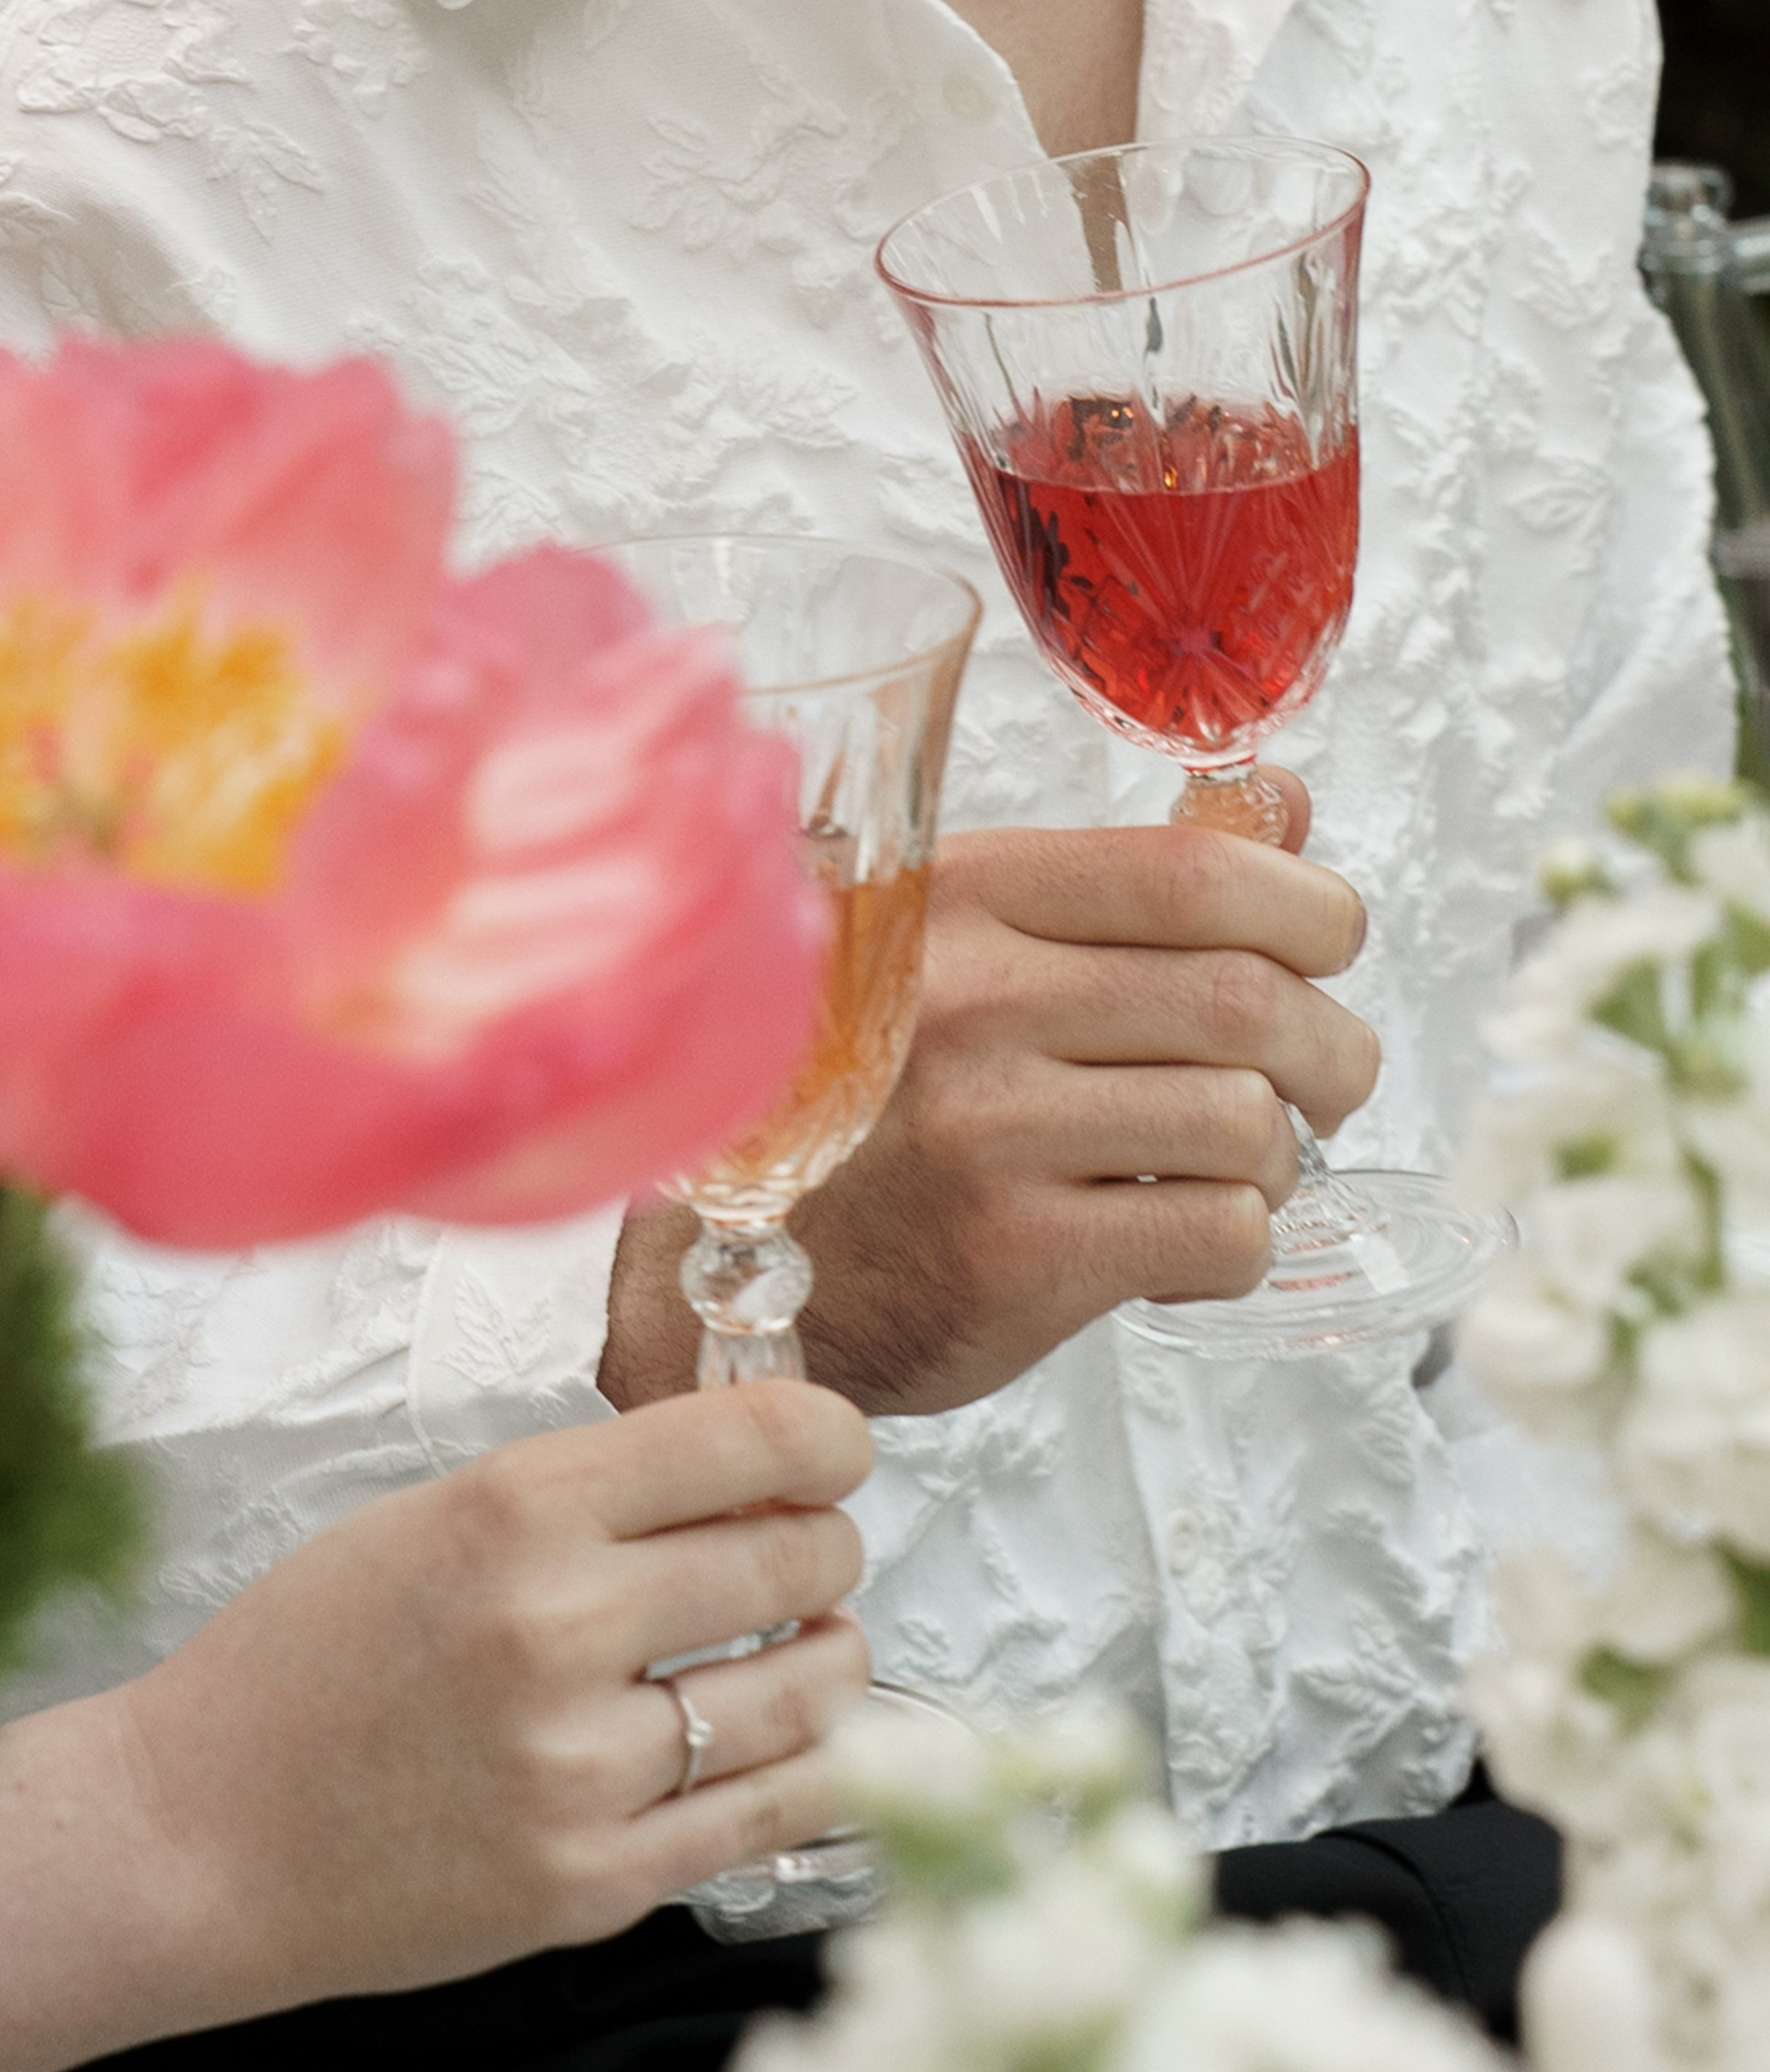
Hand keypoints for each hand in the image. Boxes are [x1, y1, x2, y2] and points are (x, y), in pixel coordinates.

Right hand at [128, 1380, 873, 2012]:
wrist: (194, 1836)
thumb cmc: (306, 1662)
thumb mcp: (432, 1517)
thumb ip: (589, 1490)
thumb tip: (755, 1466)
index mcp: (514, 1510)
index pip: (750, 1438)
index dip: (829, 1434)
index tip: (836, 1448)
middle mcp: (559, 1626)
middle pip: (799, 1553)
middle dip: (824, 1541)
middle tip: (806, 1548)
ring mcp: (581, 1766)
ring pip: (813, 1686)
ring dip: (833, 1653)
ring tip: (809, 1645)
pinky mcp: (594, 1882)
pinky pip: (777, 1810)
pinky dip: (814, 1762)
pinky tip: (793, 1734)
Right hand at [602, 773, 1375, 1415]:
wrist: (740, 1267)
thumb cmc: (873, 1107)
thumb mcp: (966, 957)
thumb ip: (1123, 885)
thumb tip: (1282, 804)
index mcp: (962, 900)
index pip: (1194, 872)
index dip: (1309, 909)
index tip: (1326, 950)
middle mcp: (971, 999)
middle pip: (1248, 999)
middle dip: (1332, 1051)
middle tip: (1323, 1087)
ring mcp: (989, 1128)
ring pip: (1247, 1122)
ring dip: (1277, 1159)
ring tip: (1228, 1172)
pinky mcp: (1015, 1252)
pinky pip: (1220, 1234)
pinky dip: (1236, 1245)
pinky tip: (1173, 1243)